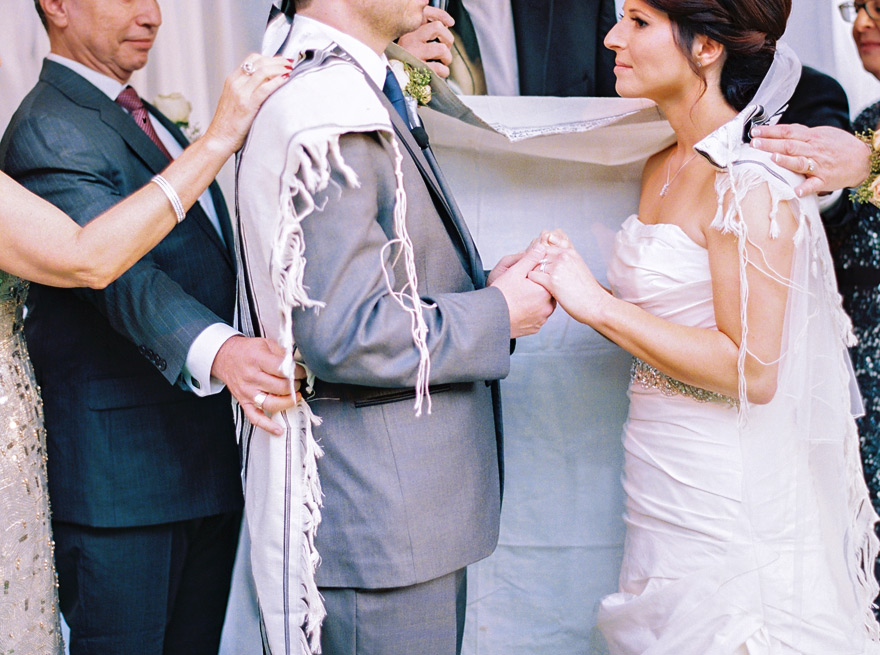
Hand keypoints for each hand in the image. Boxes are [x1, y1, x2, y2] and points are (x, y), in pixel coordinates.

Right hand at [201, 54, 292, 155]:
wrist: (218, 139)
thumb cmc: (229, 124)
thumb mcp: (235, 100)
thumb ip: (247, 90)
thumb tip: (267, 84)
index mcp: (232, 80)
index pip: (252, 59)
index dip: (269, 58)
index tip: (281, 61)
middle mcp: (235, 83)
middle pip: (259, 62)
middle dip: (278, 61)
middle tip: (290, 63)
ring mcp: (241, 93)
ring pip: (263, 72)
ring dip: (280, 68)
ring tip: (291, 70)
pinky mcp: (247, 105)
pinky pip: (265, 88)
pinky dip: (277, 82)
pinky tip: (286, 80)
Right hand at [211, 336, 296, 435]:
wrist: (224, 356)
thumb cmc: (246, 350)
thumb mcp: (265, 343)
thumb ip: (282, 354)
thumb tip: (297, 365)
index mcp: (258, 360)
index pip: (283, 370)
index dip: (297, 372)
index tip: (301, 372)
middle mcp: (252, 377)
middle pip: (280, 387)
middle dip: (295, 386)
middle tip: (298, 382)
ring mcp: (248, 392)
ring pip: (272, 404)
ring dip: (288, 402)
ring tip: (295, 397)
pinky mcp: (244, 402)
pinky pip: (255, 418)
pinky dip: (268, 426)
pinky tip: (278, 429)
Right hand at [397, 6, 454, 77]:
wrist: (395, 78)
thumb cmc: (406, 60)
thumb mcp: (411, 40)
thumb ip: (426, 30)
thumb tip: (447, 24)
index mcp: (409, 30)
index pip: (427, 12)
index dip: (442, 15)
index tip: (450, 22)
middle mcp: (410, 39)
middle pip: (437, 27)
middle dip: (448, 39)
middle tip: (446, 48)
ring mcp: (414, 54)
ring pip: (441, 49)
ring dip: (447, 57)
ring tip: (443, 61)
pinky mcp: (418, 70)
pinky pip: (439, 68)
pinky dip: (444, 71)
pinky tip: (440, 72)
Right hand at [490, 240, 555, 337]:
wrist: (489, 318)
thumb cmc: (501, 295)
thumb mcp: (515, 271)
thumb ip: (530, 258)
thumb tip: (541, 248)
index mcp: (545, 291)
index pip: (549, 279)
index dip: (539, 275)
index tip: (528, 276)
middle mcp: (547, 307)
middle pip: (548, 293)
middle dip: (539, 288)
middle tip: (523, 286)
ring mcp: (541, 319)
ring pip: (543, 306)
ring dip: (536, 301)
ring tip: (521, 297)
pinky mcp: (534, 328)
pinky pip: (537, 317)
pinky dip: (531, 313)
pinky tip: (520, 308)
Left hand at [528, 230, 610, 325]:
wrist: (596, 304)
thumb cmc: (586, 291)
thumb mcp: (577, 269)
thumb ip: (565, 262)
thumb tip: (551, 261)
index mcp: (569, 252)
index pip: (544, 248)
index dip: (536, 257)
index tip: (530, 265)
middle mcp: (563, 256)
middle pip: (537, 255)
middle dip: (530, 264)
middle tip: (523, 273)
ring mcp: (557, 268)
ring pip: (534, 266)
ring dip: (529, 274)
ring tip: (525, 282)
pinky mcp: (553, 281)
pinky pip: (533, 276)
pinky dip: (530, 282)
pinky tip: (531, 289)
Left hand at [750, 124, 871, 196]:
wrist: (863, 159)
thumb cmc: (838, 146)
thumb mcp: (821, 134)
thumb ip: (801, 134)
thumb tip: (780, 131)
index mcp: (812, 137)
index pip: (788, 132)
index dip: (771, 131)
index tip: (755, 131)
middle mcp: (814, 150)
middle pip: (790, 145)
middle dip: (771, 144)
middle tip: (755, 143)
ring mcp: (819, 166)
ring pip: (800, 162)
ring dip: (785, 160)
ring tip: (772, 158)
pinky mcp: (825, 180)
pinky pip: (814, 184)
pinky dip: (805, 187)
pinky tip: (796, 190)